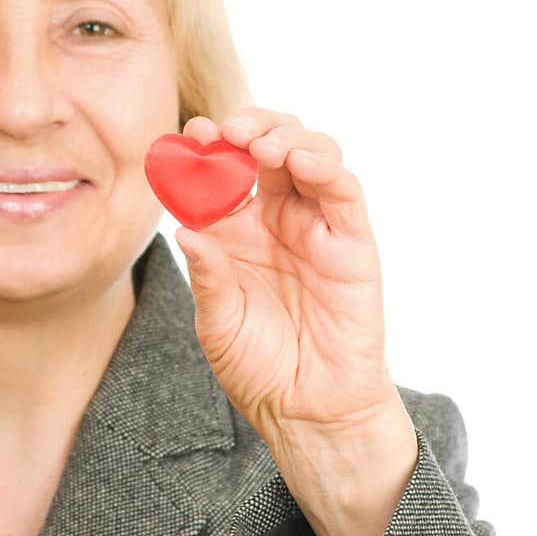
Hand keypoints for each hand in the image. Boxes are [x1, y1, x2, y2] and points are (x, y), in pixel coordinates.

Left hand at [174, 108, 401, 445]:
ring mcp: (316, 225)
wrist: (307, 410)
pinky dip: (324, 166)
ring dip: (286, 136)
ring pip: (310, 154)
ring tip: (260, 144)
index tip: (189, 134)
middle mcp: (277, 218)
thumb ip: (206, 276)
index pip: (223, 170)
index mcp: (237, 229)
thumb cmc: (258, 367)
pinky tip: (297, 161)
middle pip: (269, 146)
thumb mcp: (217, 322)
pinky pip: (343, 191)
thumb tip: (183, 230)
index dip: (209, 146)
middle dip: (249, 125)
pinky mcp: (353, 241)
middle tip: (227, 129)